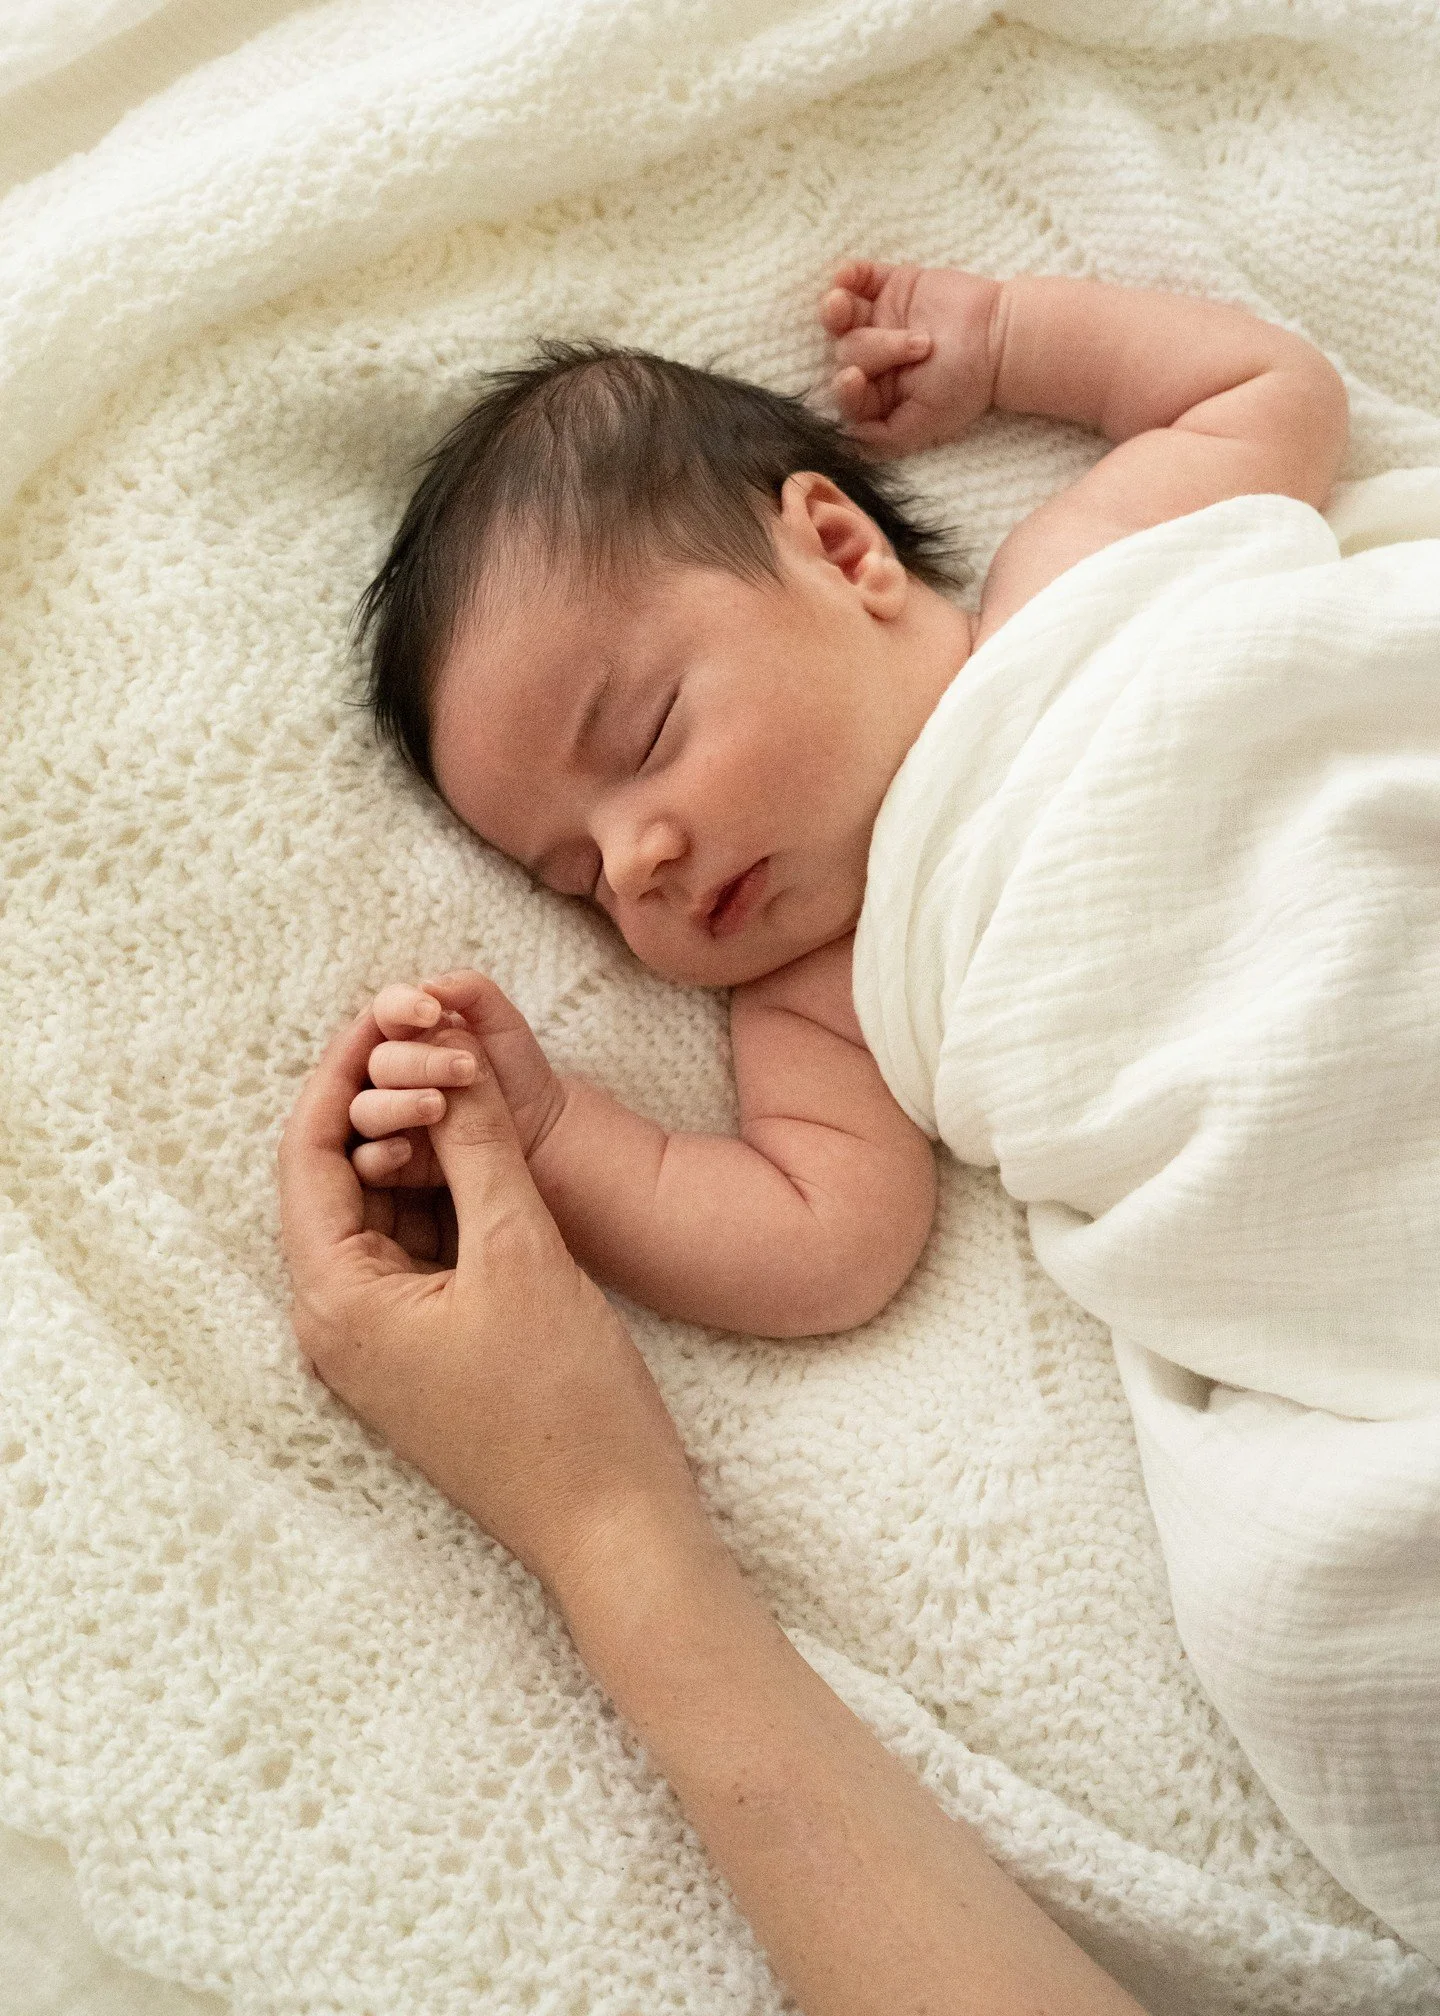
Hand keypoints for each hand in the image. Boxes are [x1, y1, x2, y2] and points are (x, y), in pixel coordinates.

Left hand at [278, 1005, 703, 1596]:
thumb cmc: (565, 1407)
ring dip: (420, 1142)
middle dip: (385, 1098)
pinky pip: (420, 1248)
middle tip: (434, 1028)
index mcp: (335, 1301)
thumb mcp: (524, 1254)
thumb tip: (449, 1060)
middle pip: (339, 1176)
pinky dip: (446, 1192)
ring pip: (384, 1209)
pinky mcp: (428, 1350)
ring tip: (466, 1073)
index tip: (392, 1009)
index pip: (310, 1153)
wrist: (615, 1528)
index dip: (346, 1070)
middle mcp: (339, 1321)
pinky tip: (488, 1147)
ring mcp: (383, 1340)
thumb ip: (480, 1149)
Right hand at [349, 971, 566, 1194]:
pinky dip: (379, 1155)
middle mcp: (388, 1074)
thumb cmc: (514, 1067)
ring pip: (364, 1109)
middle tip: (466, 1068)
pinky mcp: (391, 1163)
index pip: (384, 1011)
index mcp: (406, 1033)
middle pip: (377, 1062)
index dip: (400, 1006)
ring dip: (398, 1105)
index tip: (432, 1011)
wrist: (540, 1125)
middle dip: (418, 1062)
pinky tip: (408, 1150)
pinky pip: (365, 1162)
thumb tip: (428, 984)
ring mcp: (387, 1118)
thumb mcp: (501, 1020)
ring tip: (441, 1106)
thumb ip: (470, 989)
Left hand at [819, 259, 1003, 455]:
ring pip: (841, 316)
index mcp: (879, 392)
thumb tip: (846, 440)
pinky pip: (859, 278)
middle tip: (920, 345)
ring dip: (834, 310)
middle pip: (848, 352)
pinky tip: (846, 277)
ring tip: (841, 304)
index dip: (844, 387)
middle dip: (875, 348)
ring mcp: (879, 320)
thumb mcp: (927, 423)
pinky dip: (848, 274)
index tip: (853, 378)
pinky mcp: (890, 287)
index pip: (846, 394)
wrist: (1000, 336)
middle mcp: (875, 358)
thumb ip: (884, 438)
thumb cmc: (966, 383)